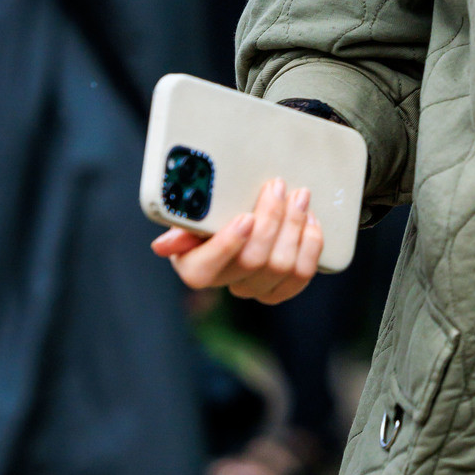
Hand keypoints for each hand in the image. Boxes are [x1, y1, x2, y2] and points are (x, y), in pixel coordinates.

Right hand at [152, 177, 322, 302]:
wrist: (242, 215)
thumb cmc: (214, 212)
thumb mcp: (193, 213)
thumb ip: (184, 223)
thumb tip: (164, 246)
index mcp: (195, 265)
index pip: (204, 270)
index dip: (227, 246)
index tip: (245, 218)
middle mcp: (226, 281)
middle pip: (253, 261)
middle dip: (271, 219)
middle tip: (278, 187)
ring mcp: (257, 287)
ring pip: (283, 266)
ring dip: (295, 227)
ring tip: (299, 197)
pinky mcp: (283, 287)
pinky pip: (302, 274)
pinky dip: (311, 244)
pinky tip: (310, 220)